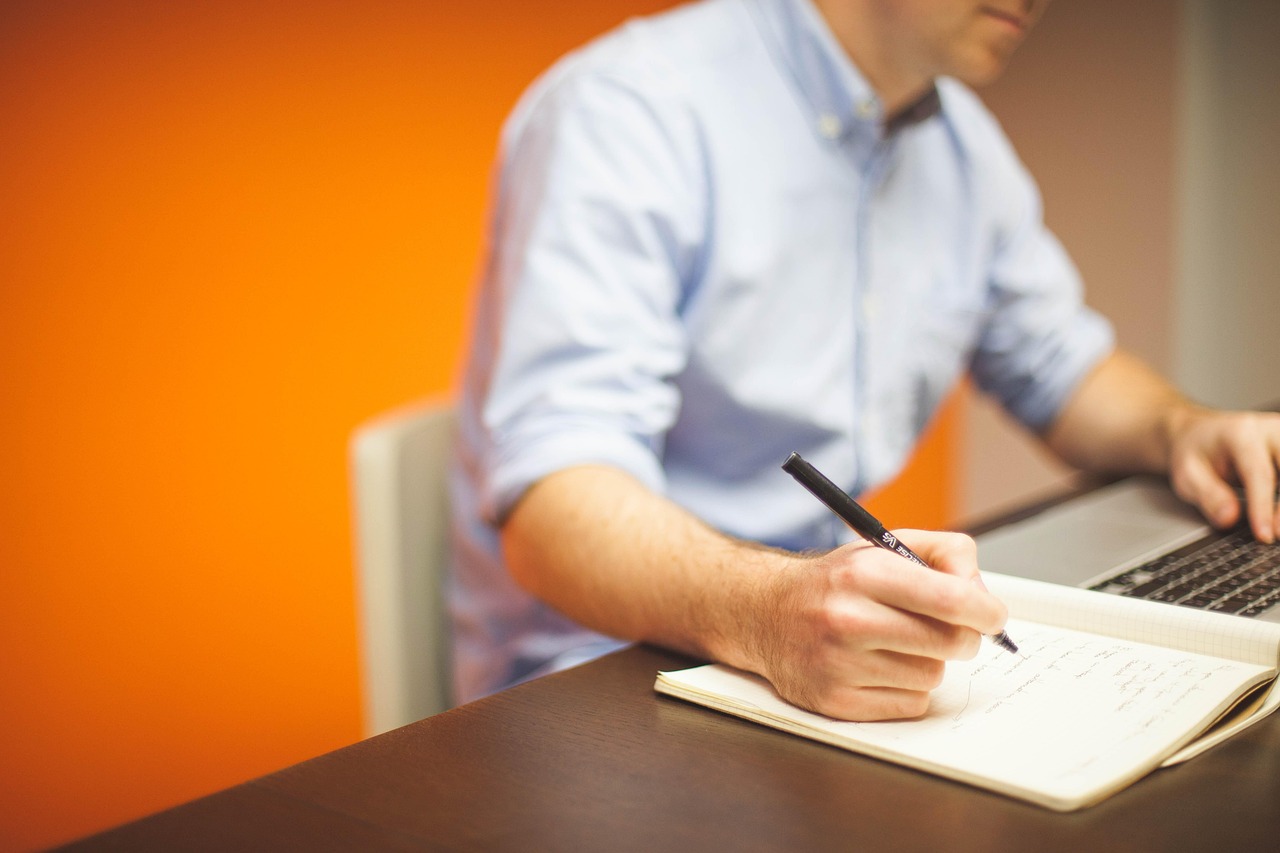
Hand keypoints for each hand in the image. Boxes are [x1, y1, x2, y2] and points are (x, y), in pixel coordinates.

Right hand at [753, 530, 1007, 721]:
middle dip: (962, 636)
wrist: (766, 612)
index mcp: (863, 574)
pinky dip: (907, 689)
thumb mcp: (884, 546)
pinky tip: (881, 667)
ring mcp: (839, 664)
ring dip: (927, 662)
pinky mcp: (835, 701)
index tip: (992, 616)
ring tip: (897, 644)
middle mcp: (848, 619)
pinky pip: (910, 704)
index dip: (986, 611)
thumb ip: (945, 554)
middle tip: (948, 628)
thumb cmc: (836, 582)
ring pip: (932, 676)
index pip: (950, 599)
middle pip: (950, 643)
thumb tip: (983, 594)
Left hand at [1166, 408, 1279, 542]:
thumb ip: (1207, 496)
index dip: (1263, 506)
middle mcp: (1270, 431)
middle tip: (1276, 534)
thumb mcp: (1187, 474)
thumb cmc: (1195, 454)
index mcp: (1241, 434)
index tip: (1264, 535)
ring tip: (1278, 528)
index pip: (1260, 473)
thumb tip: (1229, 519)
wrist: (1200, 434)